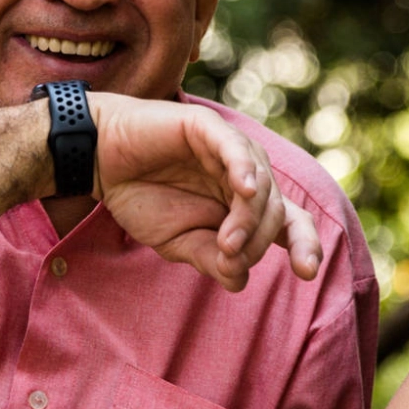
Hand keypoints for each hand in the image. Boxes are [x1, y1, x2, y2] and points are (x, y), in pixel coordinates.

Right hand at [88, 93, 321, 291]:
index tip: (308, 273)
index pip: (291, 223)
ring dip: (248, 219)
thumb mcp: (177, 242)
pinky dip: (244, 169)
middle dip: (258, 242)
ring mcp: (230, 150)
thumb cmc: (143, 198)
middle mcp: (246, 176)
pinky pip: (235, 148)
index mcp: (245, 205)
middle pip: (277, 211)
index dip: (305, 245)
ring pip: (261, 185)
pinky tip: (245, 190)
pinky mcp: (207, 128)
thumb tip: (239, 281)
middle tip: (227, 255)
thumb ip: (210, 258)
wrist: (100, 161)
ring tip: (226, 242)